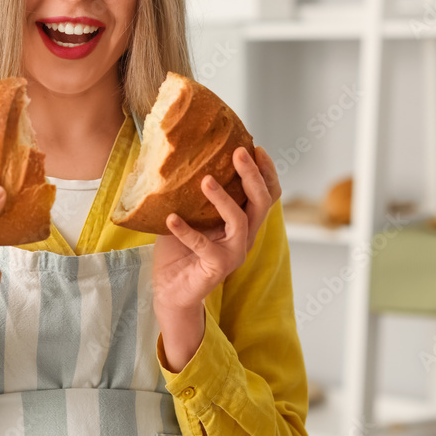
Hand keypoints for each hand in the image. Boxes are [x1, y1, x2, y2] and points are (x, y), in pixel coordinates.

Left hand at [153, 145, 281, 313]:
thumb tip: (180, 155)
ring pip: (239, 220)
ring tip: (205, 180)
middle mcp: (244, 236)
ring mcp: (233, 253)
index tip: (255, 146)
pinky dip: (186, 230)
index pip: (266, 194)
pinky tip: (170, 218)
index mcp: (242, 221)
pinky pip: (203, 245)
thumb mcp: (187, 213)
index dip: (266, 171)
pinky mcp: (217, 268)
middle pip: (260, 201)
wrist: (170, 289)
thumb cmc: (179, 249)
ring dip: (223, 198)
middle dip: (252, 174)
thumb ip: (191, 192)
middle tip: (238, 152)